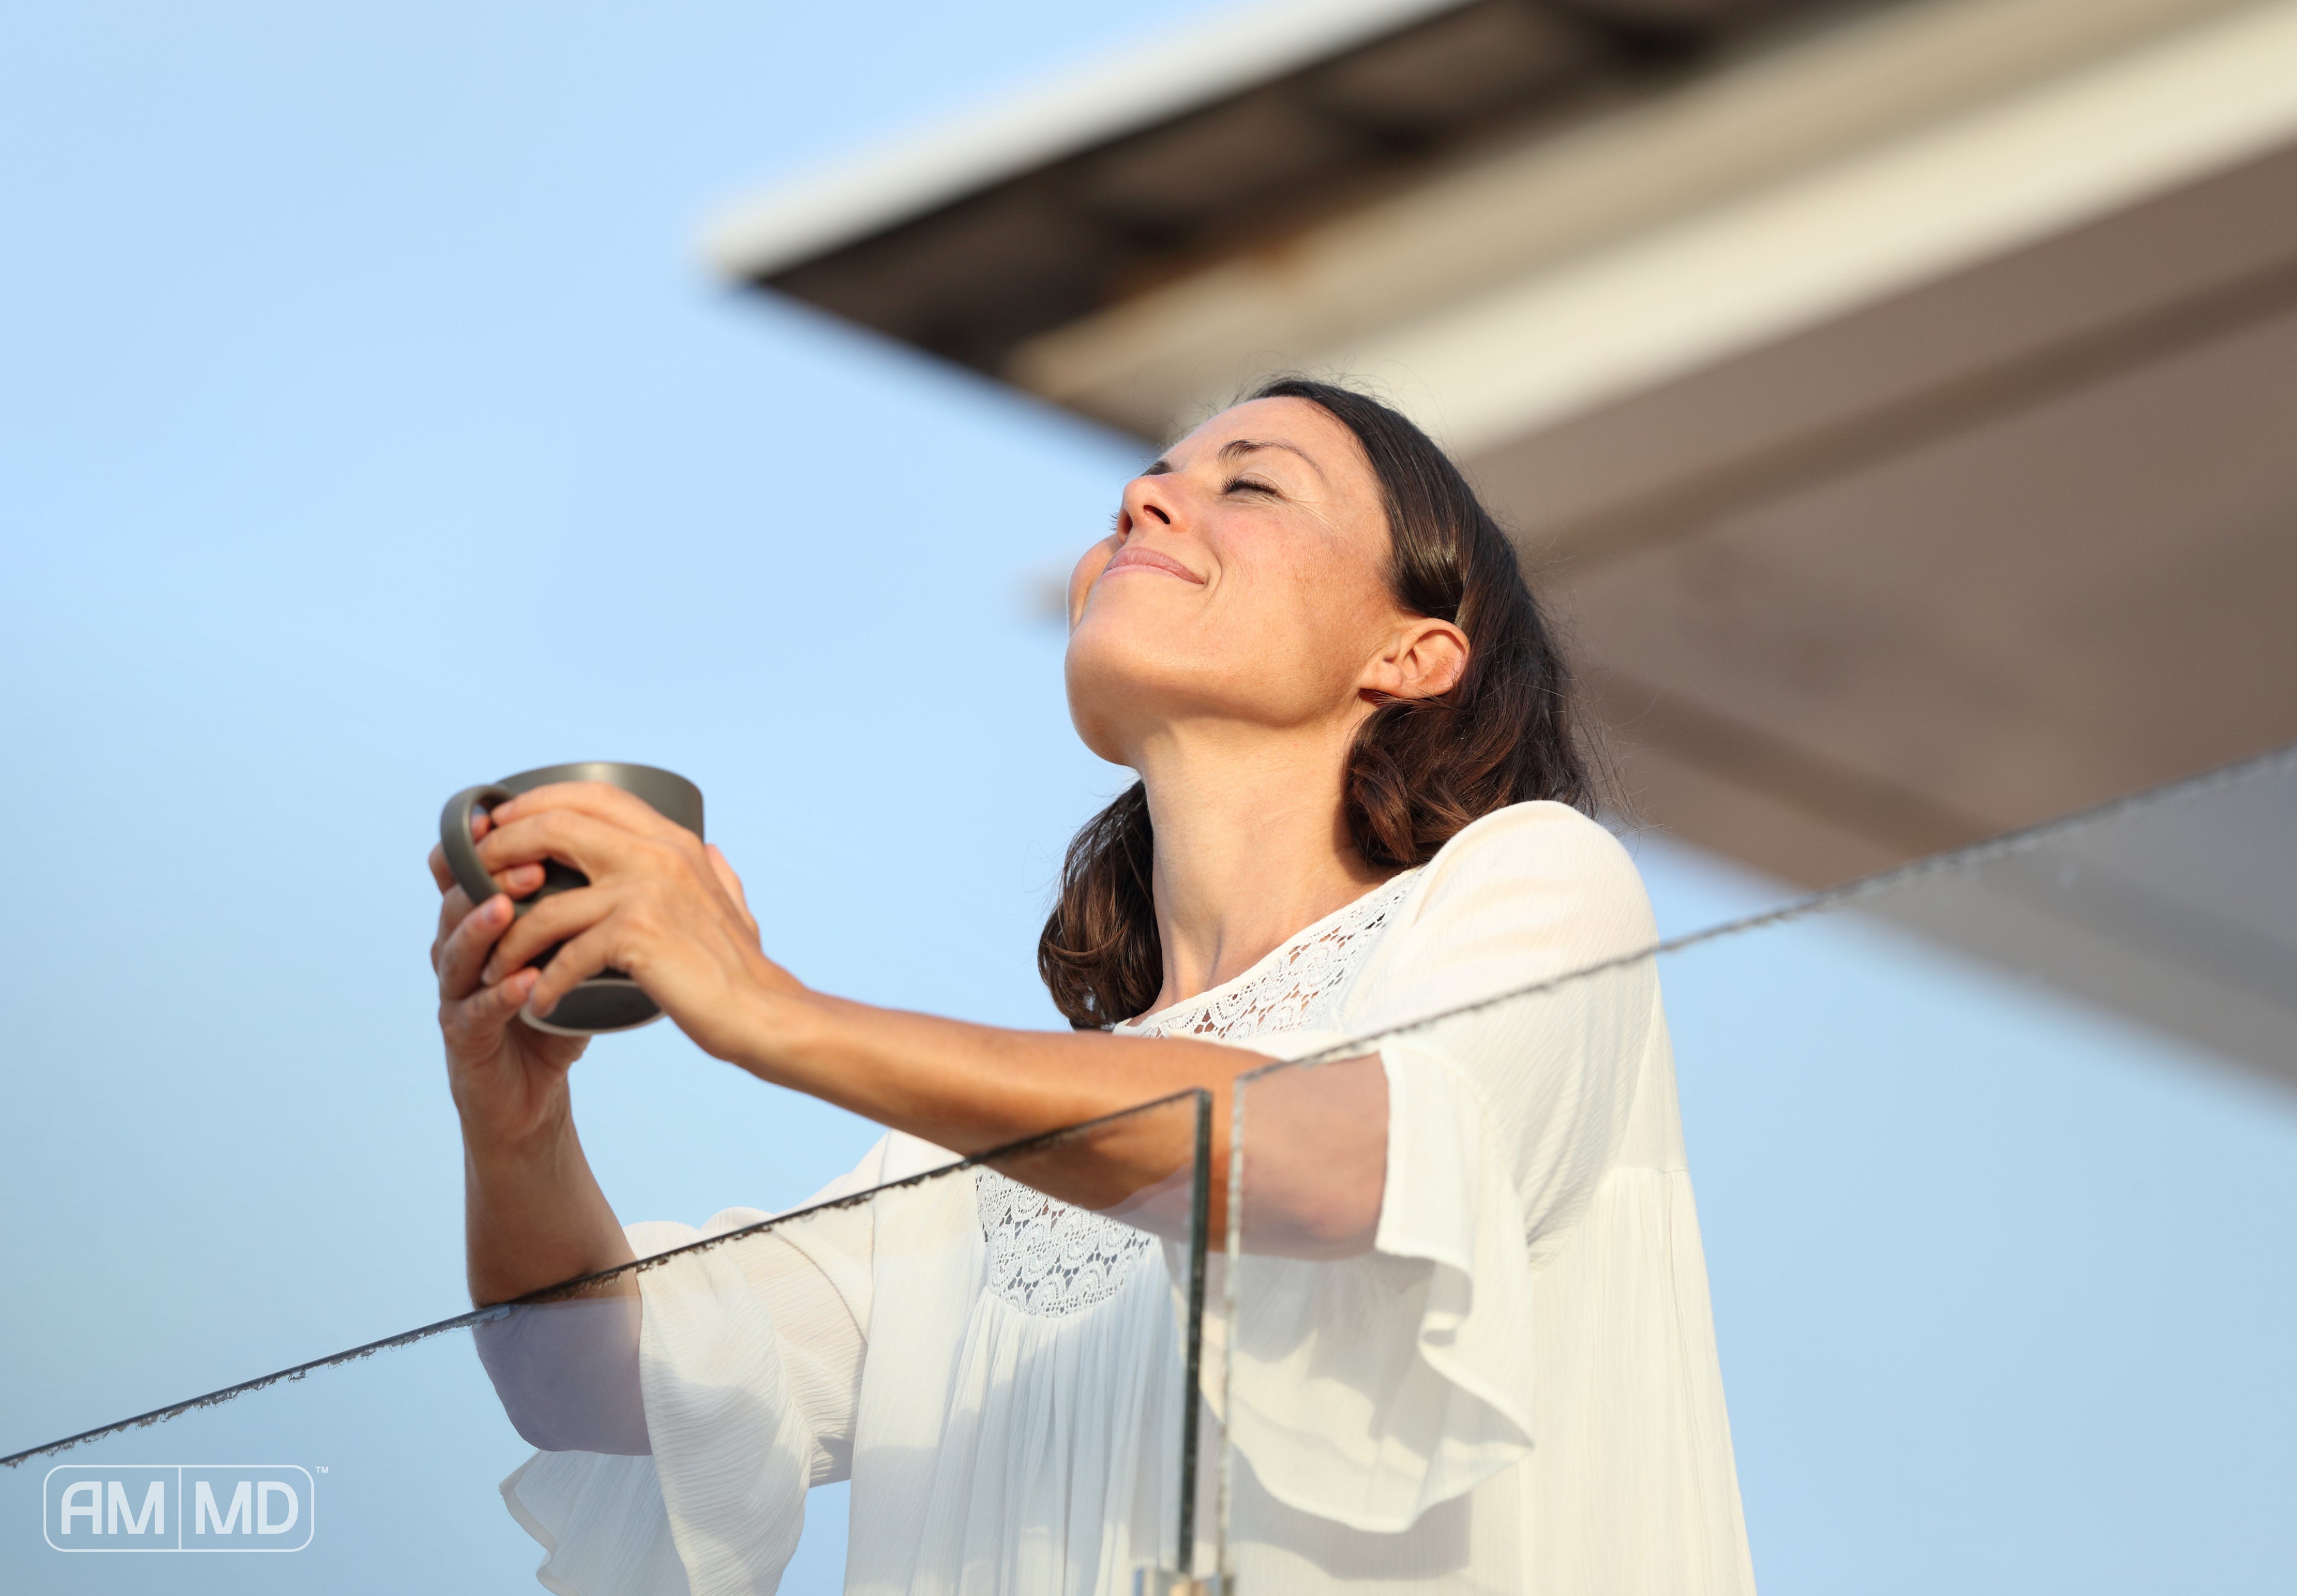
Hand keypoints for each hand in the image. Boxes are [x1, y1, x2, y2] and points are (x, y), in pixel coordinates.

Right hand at [429, 808, 588, 1152]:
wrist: (532, 1096)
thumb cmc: (554, 1017)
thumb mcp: (572, 954)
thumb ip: (590, 906)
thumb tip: (643, 850)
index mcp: (484, 923)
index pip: (471, 870)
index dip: (487, 843)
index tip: (518, 816)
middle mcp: (460, 951)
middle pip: (458, 901)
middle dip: (491, 877)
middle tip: (532, 863)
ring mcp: (456, 995)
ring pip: (454, 951)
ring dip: (482, 927)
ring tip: (509, 908)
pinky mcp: (463, 1039)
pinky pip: (474, 1011)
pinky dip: (498, 995)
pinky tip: (521, 983)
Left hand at [467, 782, 797, 1062]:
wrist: (764, 1014)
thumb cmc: (741, 968)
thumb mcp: (732, 902)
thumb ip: (715, 872)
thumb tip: (710, 851)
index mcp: (673, 840)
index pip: (591, 794)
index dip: (535, 803)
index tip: (499, 827)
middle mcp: (658, 853)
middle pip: (555, 826)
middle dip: (502, 850)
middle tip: (474, 882)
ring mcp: (647, 891)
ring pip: (547, 901)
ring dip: (509, 938)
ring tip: (493, 966)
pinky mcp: (637, 935)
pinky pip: (565, 954)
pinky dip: (543, 983)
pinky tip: (536, 1002)